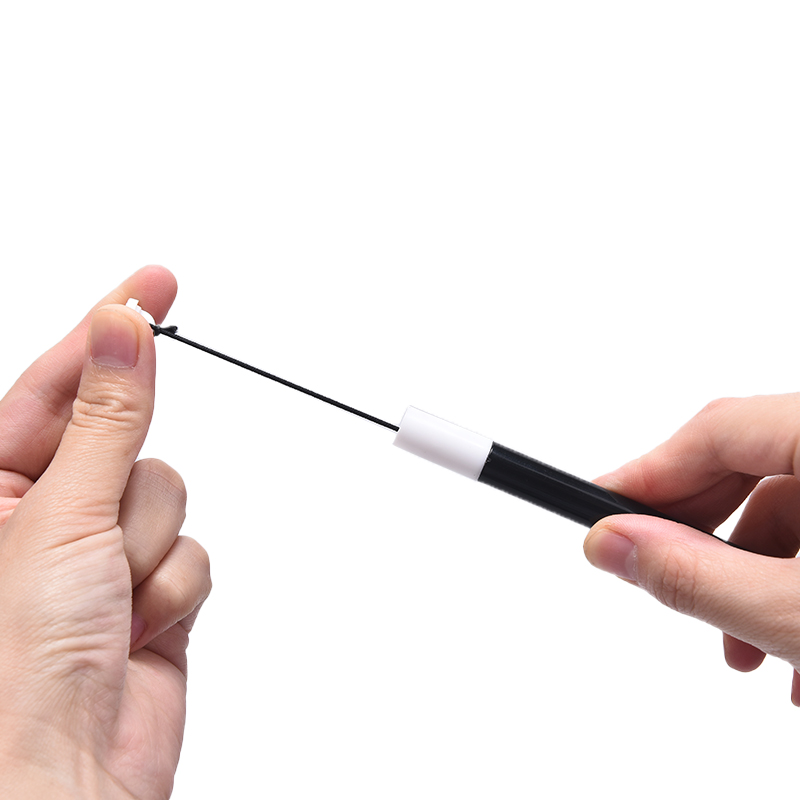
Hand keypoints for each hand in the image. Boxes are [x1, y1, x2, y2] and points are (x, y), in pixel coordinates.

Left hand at [0, 267, 210, 797]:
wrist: (64, 781)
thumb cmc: (12, 673)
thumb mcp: (58, 519)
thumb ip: (105, 419)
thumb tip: (123, 332)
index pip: (60, 383)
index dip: (108, 328)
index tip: (152, 283)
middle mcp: (49, 516)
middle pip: (127, 440)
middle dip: (125, 483)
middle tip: (101, 524)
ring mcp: (104, 556)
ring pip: (168, 495)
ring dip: (148, 548)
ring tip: (107, 602)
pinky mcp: (152, 594)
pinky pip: (193, 550)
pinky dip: (173, 590)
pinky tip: (135, 630)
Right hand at [583, 394, 799, 703]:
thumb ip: (700, 577)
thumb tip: (609, 543)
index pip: (717, 430)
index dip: (649, 474)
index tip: (597, 511)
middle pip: (747, 468)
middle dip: (699, 539)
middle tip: (657, 584)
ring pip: (788, 508)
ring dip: (749, 578)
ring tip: (745, 651)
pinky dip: (792, 581)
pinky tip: (793, 648)